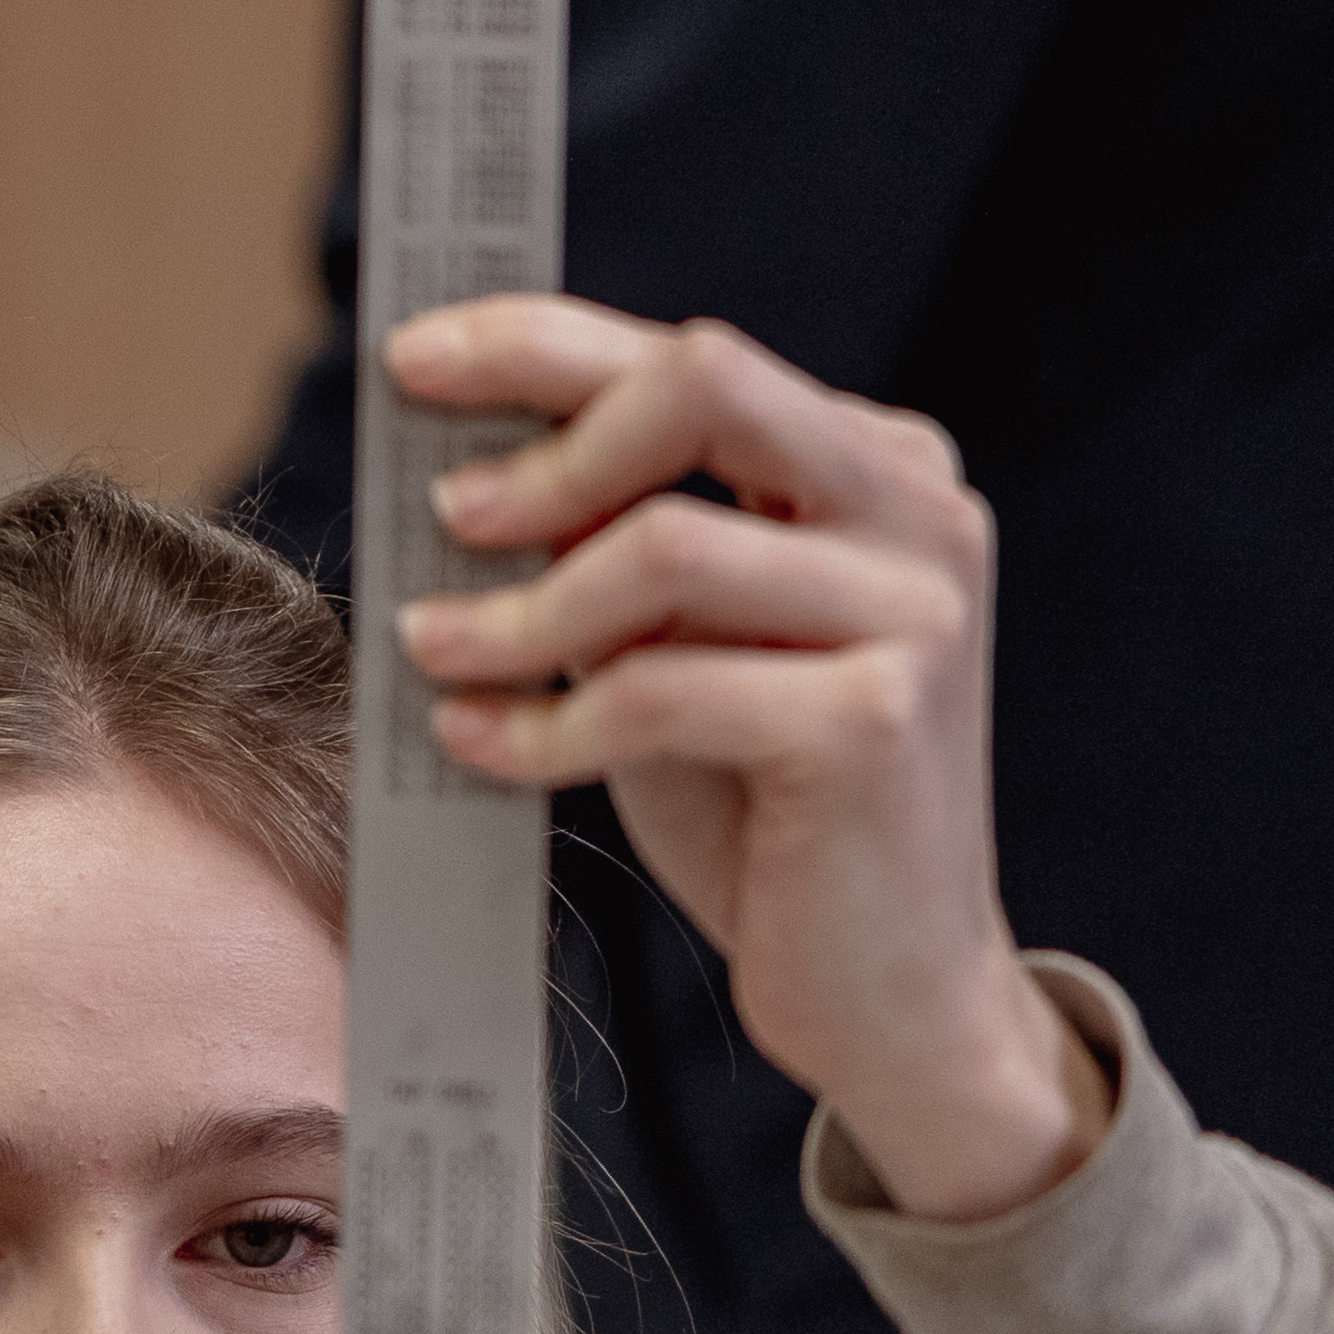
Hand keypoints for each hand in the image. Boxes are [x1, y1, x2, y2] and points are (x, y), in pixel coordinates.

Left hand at [388, 301, 1108, 1224]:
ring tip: (435, 652)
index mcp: (876, 465)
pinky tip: (485, 744)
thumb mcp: (674, 643)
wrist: (889, 989)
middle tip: (446, 518)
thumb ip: (607, 544)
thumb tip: (457, 465)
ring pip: (663, 545)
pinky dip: (545, 724)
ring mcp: (915, 612)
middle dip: (548, 443)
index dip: (541, 344)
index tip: (415, 360)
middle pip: (706, 383)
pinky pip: (657, 689)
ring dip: (518, 609)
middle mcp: (918, 512)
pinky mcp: (875, 722)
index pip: (694, 359)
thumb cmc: (766, 809)